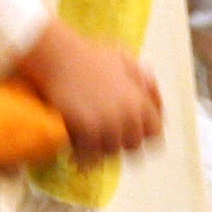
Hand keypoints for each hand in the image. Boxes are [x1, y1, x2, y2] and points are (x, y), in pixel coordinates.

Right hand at [16, 22, 162, 158]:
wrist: (57, 55)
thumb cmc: (87, 54)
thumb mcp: (123, 59)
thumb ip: (142, 79)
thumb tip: (153, 94)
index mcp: (140, 100)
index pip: (155, 133)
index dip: (144, 133)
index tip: (130, 131)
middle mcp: (128, 115)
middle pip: (133, 146)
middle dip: (122, 142)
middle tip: (107, 136)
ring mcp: (107, 124)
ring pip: (111, 153)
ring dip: (101, 149)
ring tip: (90, 142)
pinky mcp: (85, 131)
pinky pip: (90, 156)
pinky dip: (83, 156)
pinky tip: (76, 152)